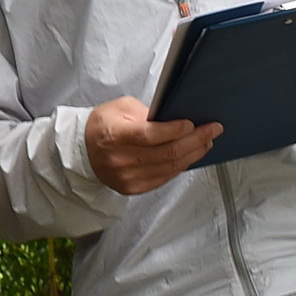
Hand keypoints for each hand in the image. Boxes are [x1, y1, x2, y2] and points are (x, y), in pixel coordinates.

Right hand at [85, 97, 217, 193]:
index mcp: (115, 135)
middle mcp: (121, 159)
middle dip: (195, 140)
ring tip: (206, 142)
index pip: (150, 135)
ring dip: (193, 153)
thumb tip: (176, 121)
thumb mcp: (121, 108)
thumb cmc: (103, 126)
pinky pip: (165, 177)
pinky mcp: (133, 187)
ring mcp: (127, 177)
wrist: (83, 150)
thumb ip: (148, 113)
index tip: (193, 123)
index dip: (175, 130)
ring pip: (170, 167)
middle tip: (212, 130)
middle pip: (167, 153)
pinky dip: (181, 166)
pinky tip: (190, 155)